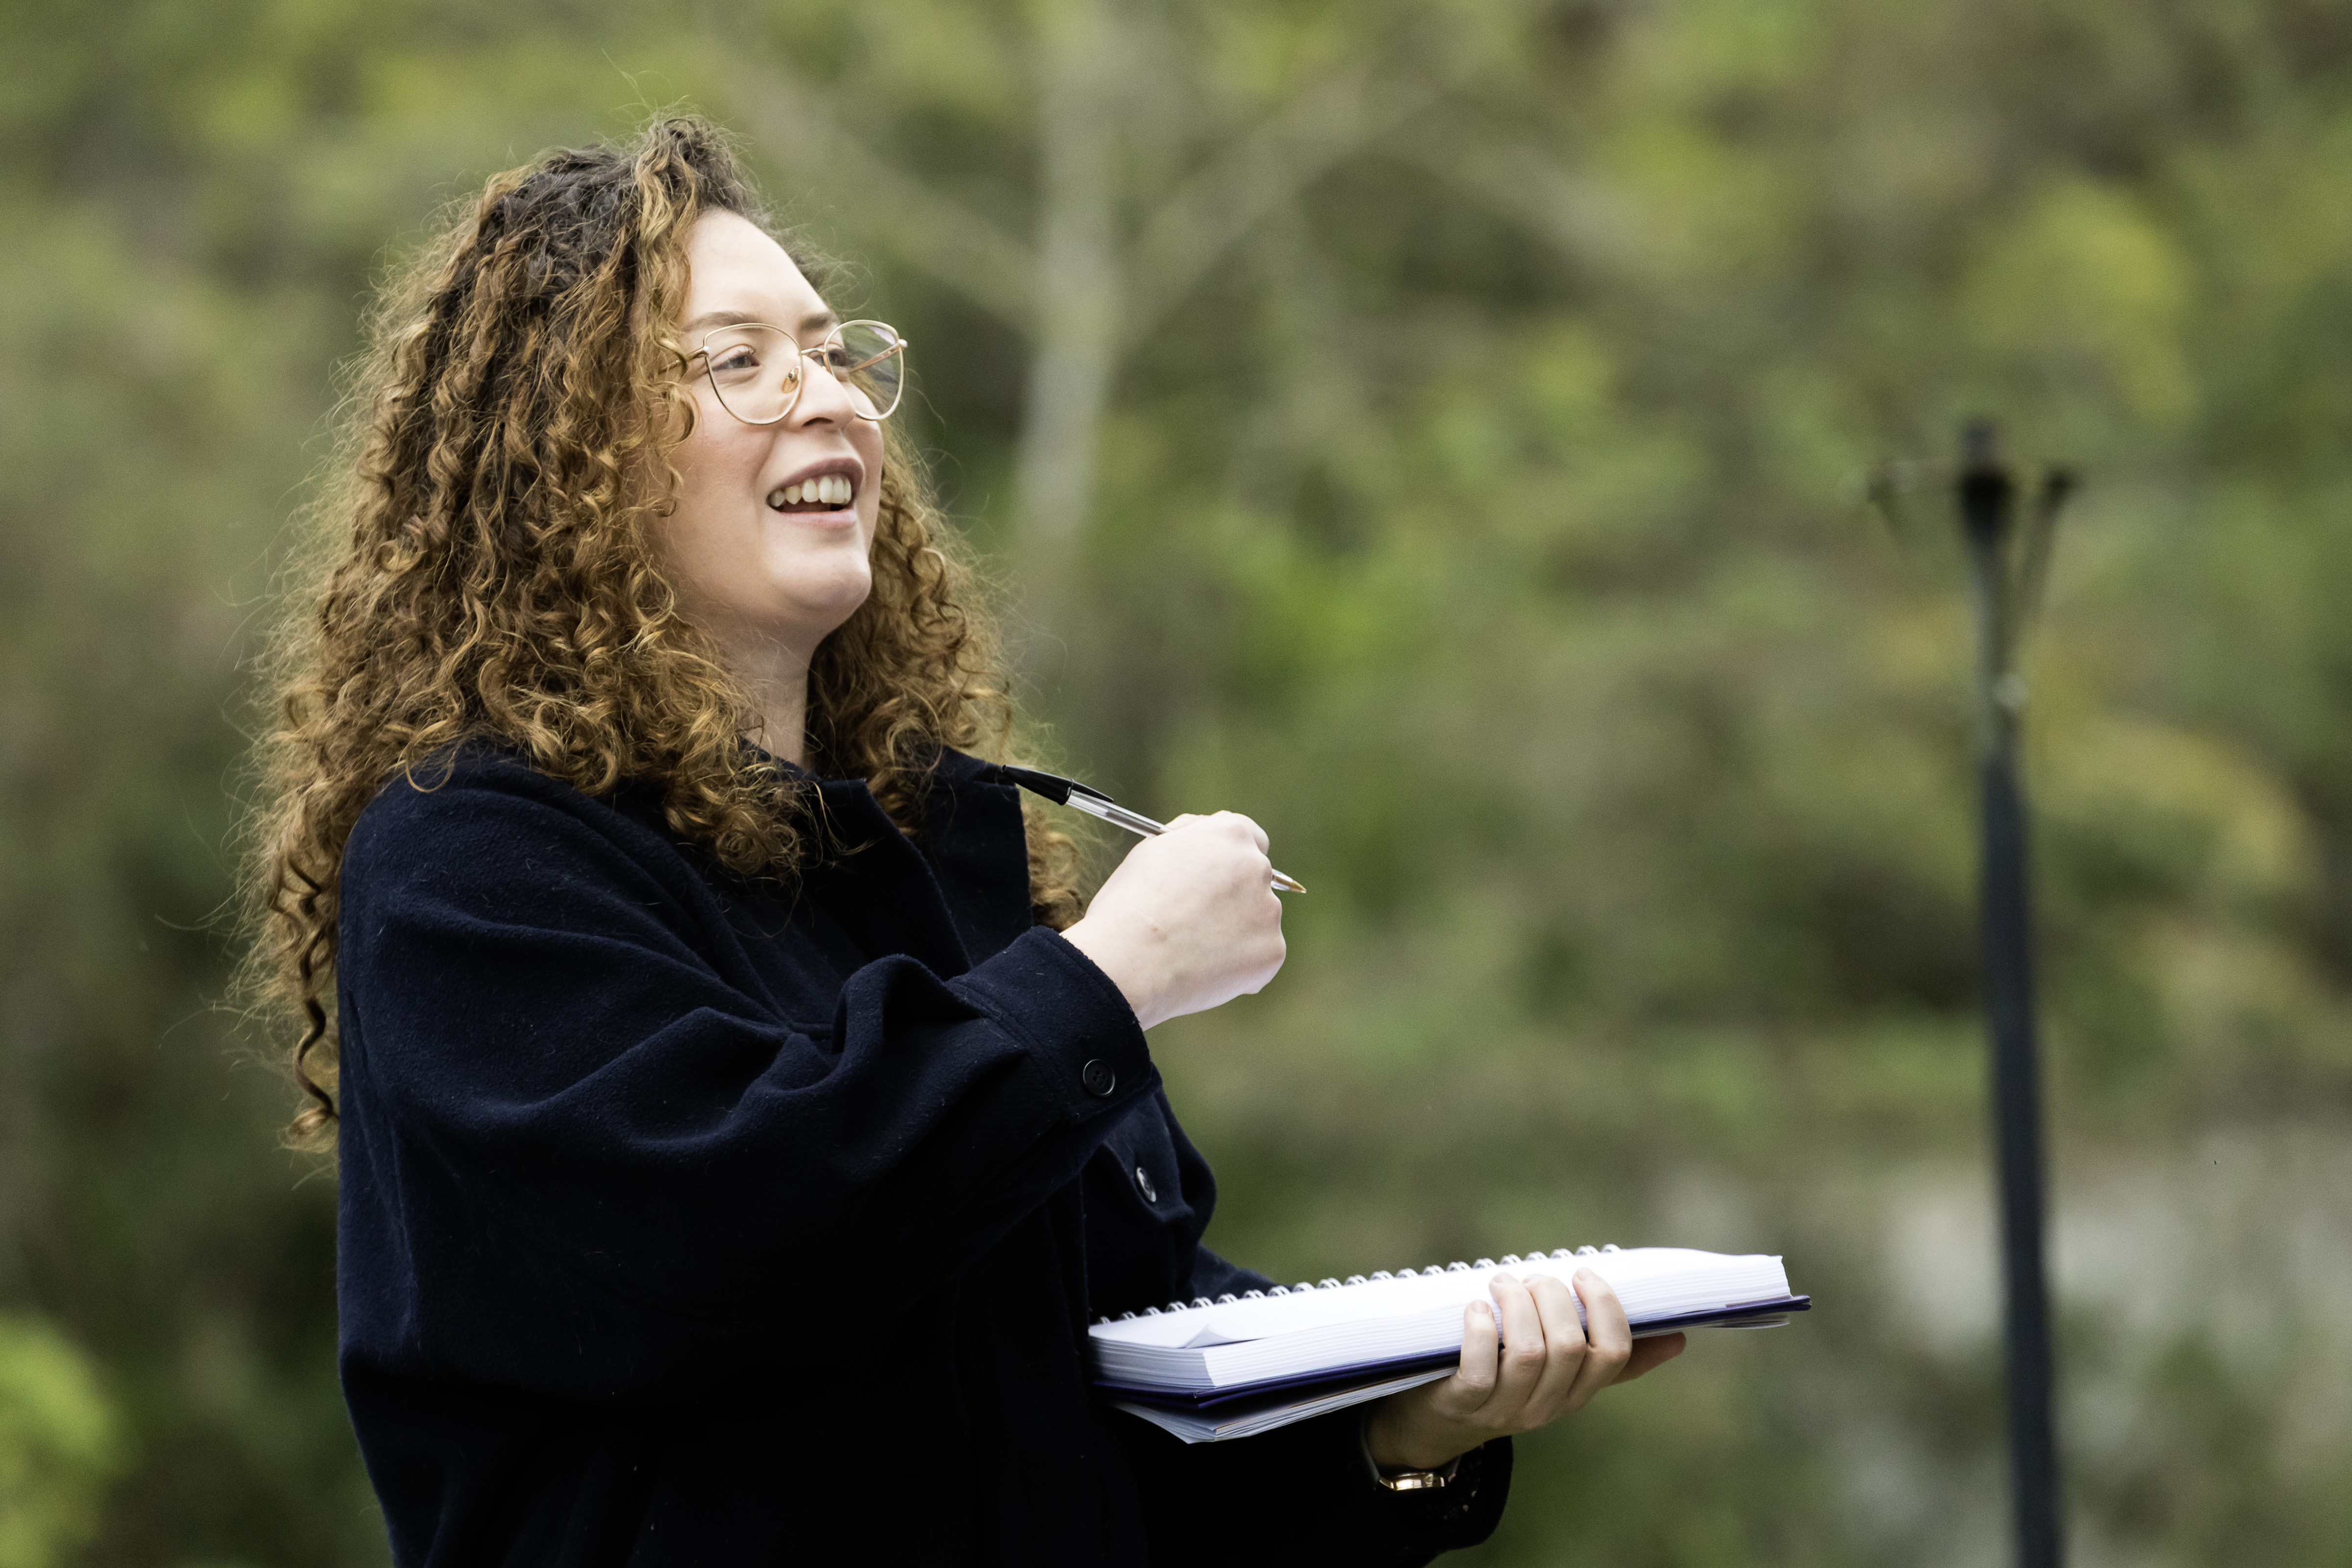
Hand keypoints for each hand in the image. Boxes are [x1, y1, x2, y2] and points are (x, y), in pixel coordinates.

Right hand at [1058, 813, 1285, 1029]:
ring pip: (1258, 922)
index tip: (1221, 878)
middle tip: (1198, 922)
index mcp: (1230, 835)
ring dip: (1236, 934)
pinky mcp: (1272, 951)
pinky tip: (1204, 971)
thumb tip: (1205, 833)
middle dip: (1234, 898)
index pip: (1251, 838)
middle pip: (1256, 881)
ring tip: (1191, 950)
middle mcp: (1258, 867)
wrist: (1129, 961)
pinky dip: (1239, 966)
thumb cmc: (1130, 905)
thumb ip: (1189, 835)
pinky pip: (1259, 958)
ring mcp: (1269, 911)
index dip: (1232, 860)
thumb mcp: (1152, 850)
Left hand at [1362, 1269, 1686, 1470]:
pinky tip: (1475, 1308)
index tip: (1583, 1273)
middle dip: (1552, 1297)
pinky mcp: (1465, 1404)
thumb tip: (1677, 1338)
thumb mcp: (1561, 1373)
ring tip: (1502, 1283)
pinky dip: (1481, 1329)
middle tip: (1532, 1276)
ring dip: (1516, 1304)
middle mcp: (1548, 1405)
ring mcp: (1507, 1409)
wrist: (1439, 1423)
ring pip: (1529, 1353)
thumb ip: (1611, 1356)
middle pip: (1569, 1346)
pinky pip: (1482, 1369)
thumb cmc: (1506, 1379)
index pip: (1613, 1352)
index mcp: (1578, 1392)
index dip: (1604, 1306)